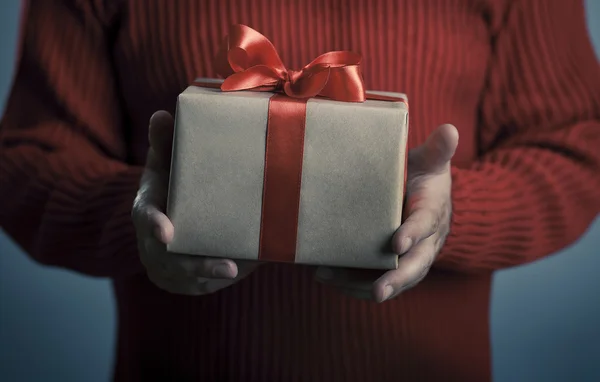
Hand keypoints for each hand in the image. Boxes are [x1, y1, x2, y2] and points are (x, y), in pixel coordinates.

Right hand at [132, 111, 259, 294]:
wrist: (166, 220)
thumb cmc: (170, 186)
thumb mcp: (164, 164)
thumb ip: (164, 144)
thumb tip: (163, 114)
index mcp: (148, 211)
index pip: (146, 219)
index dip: (155, 226)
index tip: (167, 233)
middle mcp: (154, 244)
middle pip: (169, 260)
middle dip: (197, 266)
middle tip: (228, 268)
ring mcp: (169, 266)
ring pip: (189, 279)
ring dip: (215, 277)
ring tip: (242, 271)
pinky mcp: (186, 280)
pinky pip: (203, 285)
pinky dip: (222, 279)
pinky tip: (247, 269)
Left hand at [315, 124, 457, 301]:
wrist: (425, 197)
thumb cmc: (424, 176)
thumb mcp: (431, 161)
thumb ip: (437, 149)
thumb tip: (450, 129)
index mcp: (433, 213)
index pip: (425, 225)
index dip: (412, 234)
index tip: (396, 244)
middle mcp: (425, 243)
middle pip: (414, 267)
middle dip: (396, 280)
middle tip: (379, 292)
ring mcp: (408, 258)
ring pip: (393, 280)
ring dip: (363, 285)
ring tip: (333, 280)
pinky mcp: (390, 266)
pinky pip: (373, 279)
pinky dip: (351, 282)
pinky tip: (325, 276)